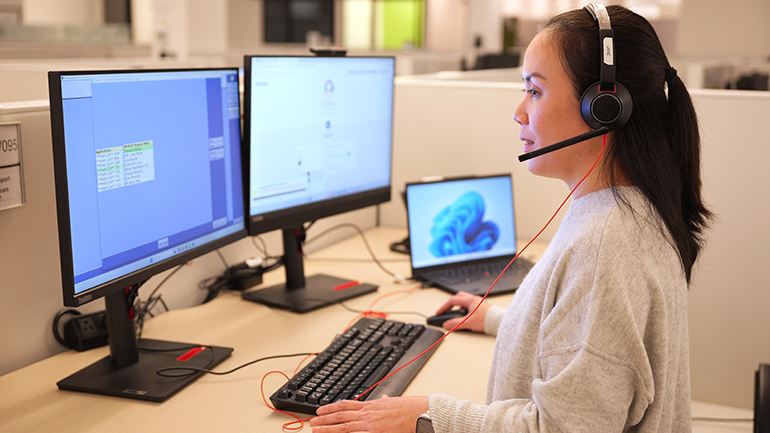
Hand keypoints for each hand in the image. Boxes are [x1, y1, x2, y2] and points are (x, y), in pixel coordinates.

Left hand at [310, 395, 427, 432]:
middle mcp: (368, 414)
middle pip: (340, 416)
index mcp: (372, 405)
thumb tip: (383, 398)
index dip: (330, 407)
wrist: (422, 413)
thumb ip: (385, 401)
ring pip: (343, 427)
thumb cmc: (411, 408)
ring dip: (328, 429)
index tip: (320, 410)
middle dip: (324, 419)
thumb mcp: (395, 401)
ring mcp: (371, 425)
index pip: (345, 405)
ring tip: (316, 430)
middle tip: (312, 422)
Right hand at [435, 292, 488, 332]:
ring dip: (458, 306)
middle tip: (446, 310)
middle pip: (458, 297)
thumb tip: (446, 324)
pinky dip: (464, 309)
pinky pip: (470, 305)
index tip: (439, 312)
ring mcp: (479, 302)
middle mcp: (474, 299)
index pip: (452, 300)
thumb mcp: (468, 322)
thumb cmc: (487, 320)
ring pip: (464, 300)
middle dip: (450, 304)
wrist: (499, 322)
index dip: (444, 307)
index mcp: (470, 300)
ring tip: (455, 314)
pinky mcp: (482, 307)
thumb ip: (456, 324)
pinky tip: (465, 316)